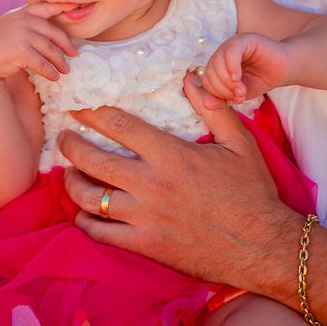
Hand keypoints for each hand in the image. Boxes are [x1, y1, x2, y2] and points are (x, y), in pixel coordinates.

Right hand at [0, 3, 77, 81]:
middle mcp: (23, 21)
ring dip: (60, 62)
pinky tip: (55, 77)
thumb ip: (26, 22)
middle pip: (53, 32)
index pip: (46, 7)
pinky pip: (42, 64)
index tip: (75, 8)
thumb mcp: (10, 25)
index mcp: (21, 13)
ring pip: (50, 50)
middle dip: (66, 45)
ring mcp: (22, 35)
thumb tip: (50, 28)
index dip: (62, 7)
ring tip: (65, 70)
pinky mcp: (21, 51)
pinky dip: (50, 72)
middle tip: (74, 54)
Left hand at [58, 71, 302, 299]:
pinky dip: (84, 222)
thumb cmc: (253, 193)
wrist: (263, 247)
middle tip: (64, 138)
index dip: (92, 113)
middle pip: (92, 158)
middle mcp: (151, 183)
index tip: (79, 108)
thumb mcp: (240, 142)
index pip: (117, 125)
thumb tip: (190, 78)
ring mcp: (145, 217)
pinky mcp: (145, 245)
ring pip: (88, 196)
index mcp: (171, 154)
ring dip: (71, 182)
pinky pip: (99, 233)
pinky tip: (84, 213)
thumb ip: (213, 108)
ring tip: (69, 173)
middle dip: (70, 144)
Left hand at [201, 33, 295, 109]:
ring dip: (227, 82)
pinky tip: (237, 79)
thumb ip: (223, 99)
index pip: (208, 80)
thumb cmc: (262, 79)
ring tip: (242, 91)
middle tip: (240, 96)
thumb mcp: (240, 94)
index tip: (236, 100)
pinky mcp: (244, 39)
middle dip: (223, 89)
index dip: (219, 94)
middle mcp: (222, 52)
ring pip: (217, 64)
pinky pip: (231, 52)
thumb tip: (205, 105)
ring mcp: (231, 44)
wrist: (285, 69)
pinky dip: (231, 67)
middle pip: (210, 73)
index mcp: (218, 64)